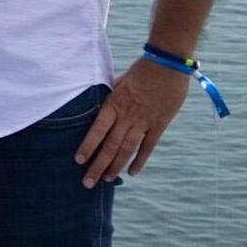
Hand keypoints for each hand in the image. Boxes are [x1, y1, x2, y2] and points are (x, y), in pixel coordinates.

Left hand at [74, 58, 193, 187]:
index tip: (78, 161)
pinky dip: (140, 160)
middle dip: (98, 166)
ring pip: (126, 149)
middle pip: (110, 146)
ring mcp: (143, 122)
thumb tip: (102, 99)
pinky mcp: (159, 124)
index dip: (87, 147)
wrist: (168, 63)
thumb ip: (112, 94)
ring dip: (116, 166)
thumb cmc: (142, 69)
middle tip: (88, 183)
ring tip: (107, 179)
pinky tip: (132, 173)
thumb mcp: (120, 81)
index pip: (97, 130)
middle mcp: (126, 116)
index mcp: (113, 104)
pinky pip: (148, 147)